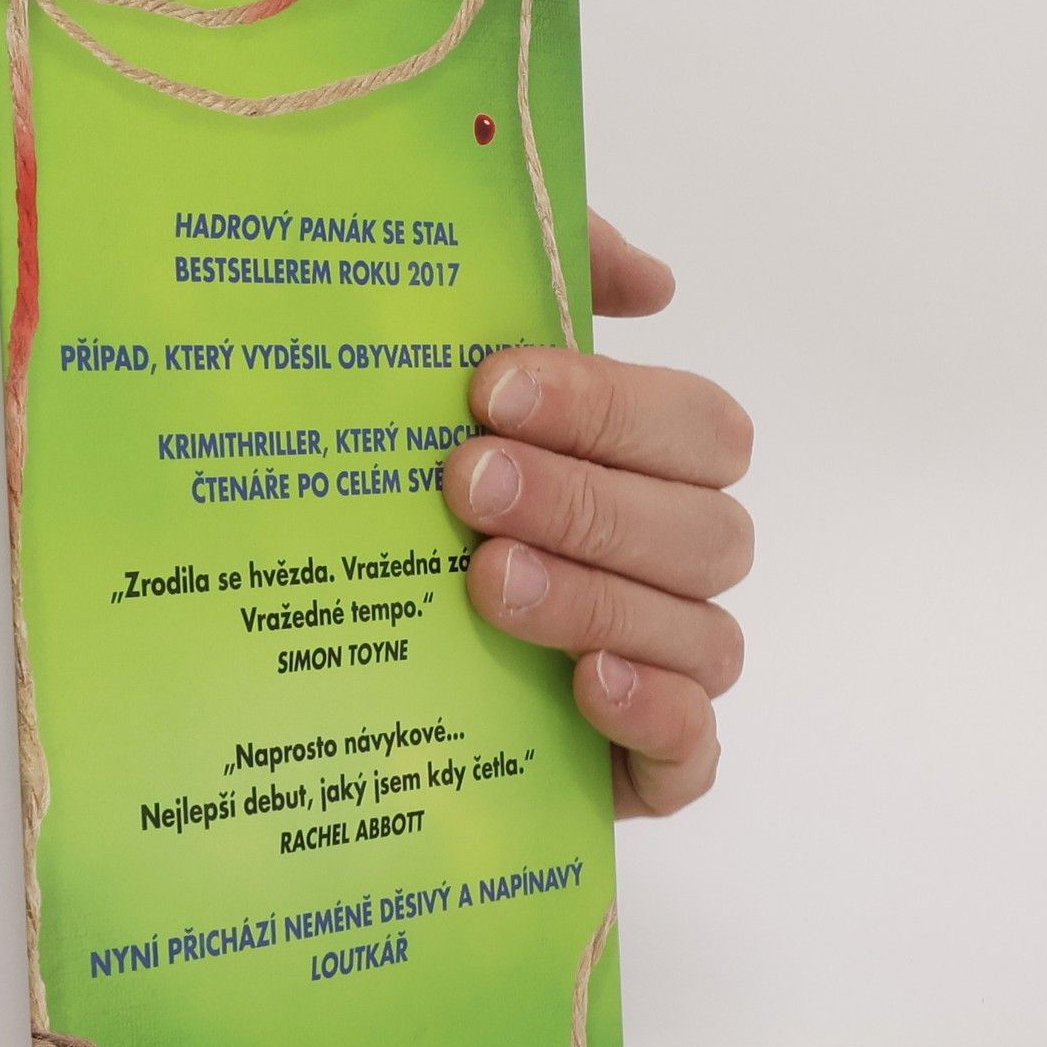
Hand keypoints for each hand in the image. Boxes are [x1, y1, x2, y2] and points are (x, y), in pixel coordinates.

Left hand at [444, 213, 752, 817]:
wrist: (346, 658)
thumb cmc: (425, 500)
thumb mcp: (469, 382)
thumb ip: (558, 285)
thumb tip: (655, 281)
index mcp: (659, 470)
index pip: (694, 428)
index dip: (608, 407)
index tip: (491, 391)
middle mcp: (679, 565)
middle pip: (700, 531)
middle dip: (584, 502)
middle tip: (467, 486)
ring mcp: (672, 667)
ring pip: (697, 634)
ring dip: (596, 600)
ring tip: (488, 581)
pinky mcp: (649, 765)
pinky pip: (693, 749)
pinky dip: (652, 714)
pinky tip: (584, 686)